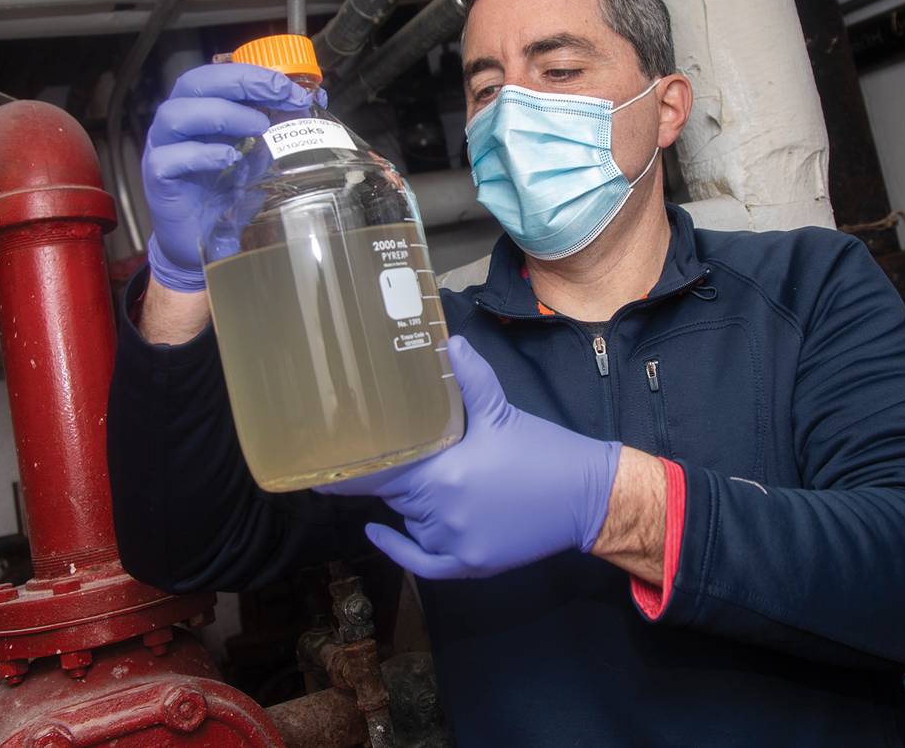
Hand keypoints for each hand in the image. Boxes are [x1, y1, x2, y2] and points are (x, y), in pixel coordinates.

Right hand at [142, 63, 313, 291]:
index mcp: (201, 110)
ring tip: (258, 126)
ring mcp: (164, 150)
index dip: (254, 73)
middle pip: (194, 83)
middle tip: (278, 92)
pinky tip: (228, 159)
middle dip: (240, 81)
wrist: (203, 242)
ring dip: (222, 114)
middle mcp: (179, 124)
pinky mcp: (158, 180)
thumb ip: (279, 129)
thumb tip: (314, 100)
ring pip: (176, 115)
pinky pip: (168, 159)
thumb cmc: (227, 194)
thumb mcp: (260, 156)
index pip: (219, 74)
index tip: (290, 86)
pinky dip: (200, 155)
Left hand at [318, 336, 621, 578]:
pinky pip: (423, 564)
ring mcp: (455, 543)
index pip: (379, 474)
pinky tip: (377, 531)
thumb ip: (468, 377)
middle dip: (382, 478)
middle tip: (355, 462)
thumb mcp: (502, 410)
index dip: (346, 473)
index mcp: (443, 474)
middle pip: (393, 496)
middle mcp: (442, 514)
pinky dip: (399, 550)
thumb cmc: (544, 451)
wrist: (588, 498)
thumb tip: (446, 341)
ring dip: (407, 503)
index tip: (316, 469)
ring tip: (410, 477)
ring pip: (410, 521)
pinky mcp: (470, 564)